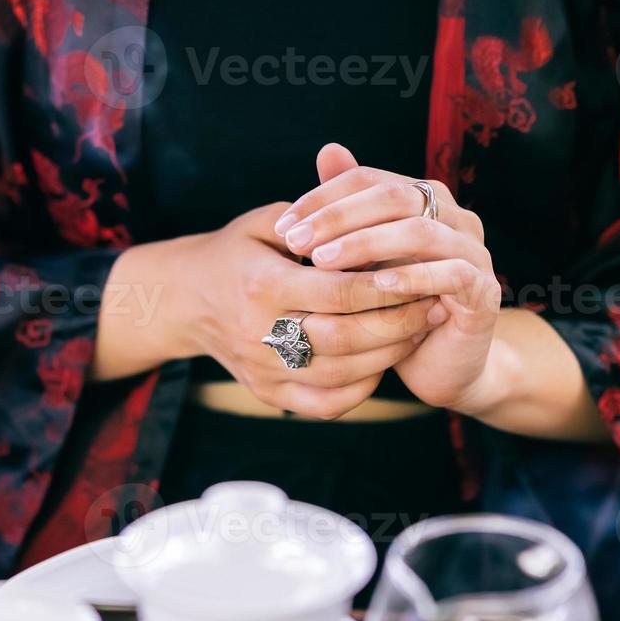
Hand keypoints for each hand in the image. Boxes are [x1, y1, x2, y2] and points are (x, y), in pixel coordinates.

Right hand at [177, 202, 448, 417]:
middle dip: (399, 323)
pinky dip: (363, 386)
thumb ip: (316, 218)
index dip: (387, 285)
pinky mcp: (269, 395)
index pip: (339, 290)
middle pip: (347, 338)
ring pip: (343, 375)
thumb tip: (373, 215)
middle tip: (434, 302)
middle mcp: (260, 333)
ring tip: (420, 329)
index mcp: (262, 284)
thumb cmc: (235, 253)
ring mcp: (264, 371)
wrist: (185, 302)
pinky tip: (383, 360)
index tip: (423, 271)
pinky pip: (328, 404)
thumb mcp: (264, 222)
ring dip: (390, 354)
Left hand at [274, 145, 502, 413]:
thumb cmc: (394, 305)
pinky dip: (413, 277)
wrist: (441, 363)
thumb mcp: (362, 259)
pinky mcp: (484, 291)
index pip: (369, 180)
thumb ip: (347, 212)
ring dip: (367, 244)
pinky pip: (451, 274)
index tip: (284, 227)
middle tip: (297, 243)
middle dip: (339, 217)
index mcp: (425, 199)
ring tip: (324, 261)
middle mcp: (454, 217)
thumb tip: (327, 150)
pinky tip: (377, 285)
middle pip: (395, 196)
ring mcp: (474, 251)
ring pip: (420, 231)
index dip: (323, 198)